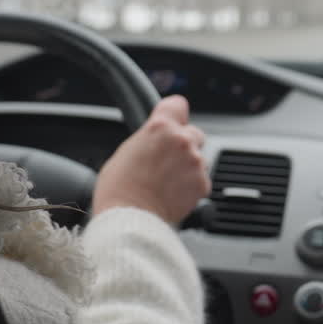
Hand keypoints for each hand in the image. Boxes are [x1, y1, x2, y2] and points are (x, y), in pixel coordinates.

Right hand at [91, 95, 209, 224]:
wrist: (130, 219)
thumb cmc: (119, 189)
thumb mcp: (126, 151)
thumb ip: (147, 139)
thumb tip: (154, 141)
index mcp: (160, 127)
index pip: (178, 104)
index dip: (175, 114)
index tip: (174, 120)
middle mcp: (181, 140)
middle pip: (193, 133)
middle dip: (184, 145)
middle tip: (166, 161)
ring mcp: (195, 162)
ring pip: (199, 158)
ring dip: (189, 166)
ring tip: (167, 182)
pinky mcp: (202, 184)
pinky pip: (201, 179)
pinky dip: (192, 186)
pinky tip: (173, 194)